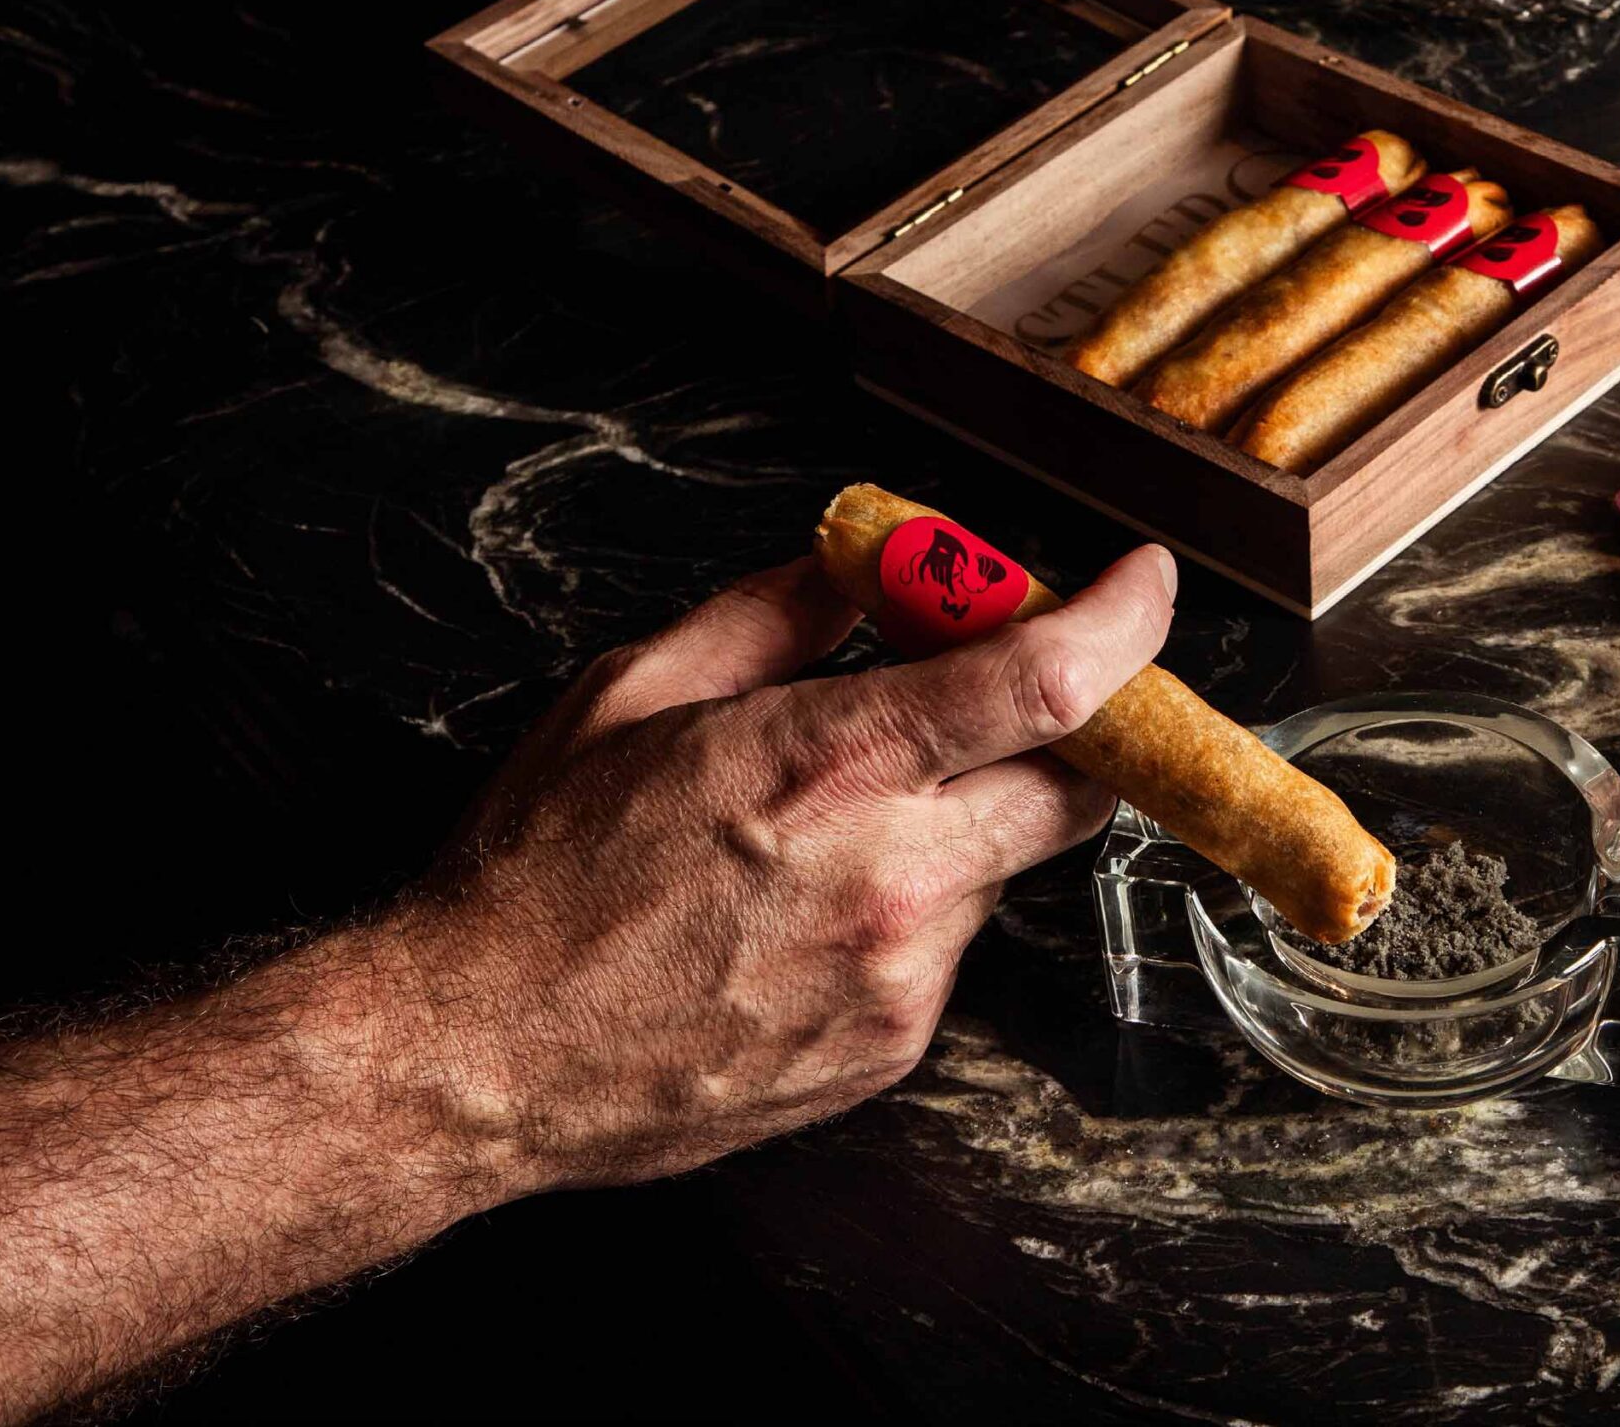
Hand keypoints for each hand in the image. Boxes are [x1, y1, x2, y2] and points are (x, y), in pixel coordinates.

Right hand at [397, 543, 1176, 1191]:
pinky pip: (945, 948)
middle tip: (1005, 699)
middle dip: (1068, 731)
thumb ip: (777, 614)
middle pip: (1075, 788)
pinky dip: (907, 906)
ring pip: (999, 867)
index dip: (1122, 624)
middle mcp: (890, 877)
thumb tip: (868, 561)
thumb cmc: (539, 872)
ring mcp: (899, 977)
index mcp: (829, 766)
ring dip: (955, 823)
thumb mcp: (635, 691)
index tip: (1143, 584)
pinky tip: (800, 912)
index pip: (1044, 686)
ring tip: (819, 831)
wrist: (476, 1057)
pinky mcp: (890, 1049)